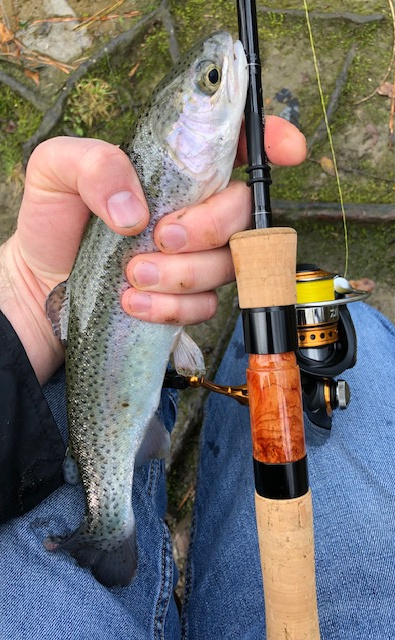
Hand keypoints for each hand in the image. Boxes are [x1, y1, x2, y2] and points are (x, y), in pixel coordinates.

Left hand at [0, 117, 304, 383]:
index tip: (289, 150)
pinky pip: (204, 306)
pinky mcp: (187, 297)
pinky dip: (172, 308)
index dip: (272, 140)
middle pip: (243, 212)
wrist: (44, 281)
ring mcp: (196, 256)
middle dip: (208, 227)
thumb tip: (137, 212)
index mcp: (175, 168)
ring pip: (227, 264)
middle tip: (161, 238)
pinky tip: (134, 303)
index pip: (237, 143)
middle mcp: (195, 209)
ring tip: (133, 274)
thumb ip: (93, 165)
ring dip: (183, 273)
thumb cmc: (55, 220)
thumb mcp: (55, 170)